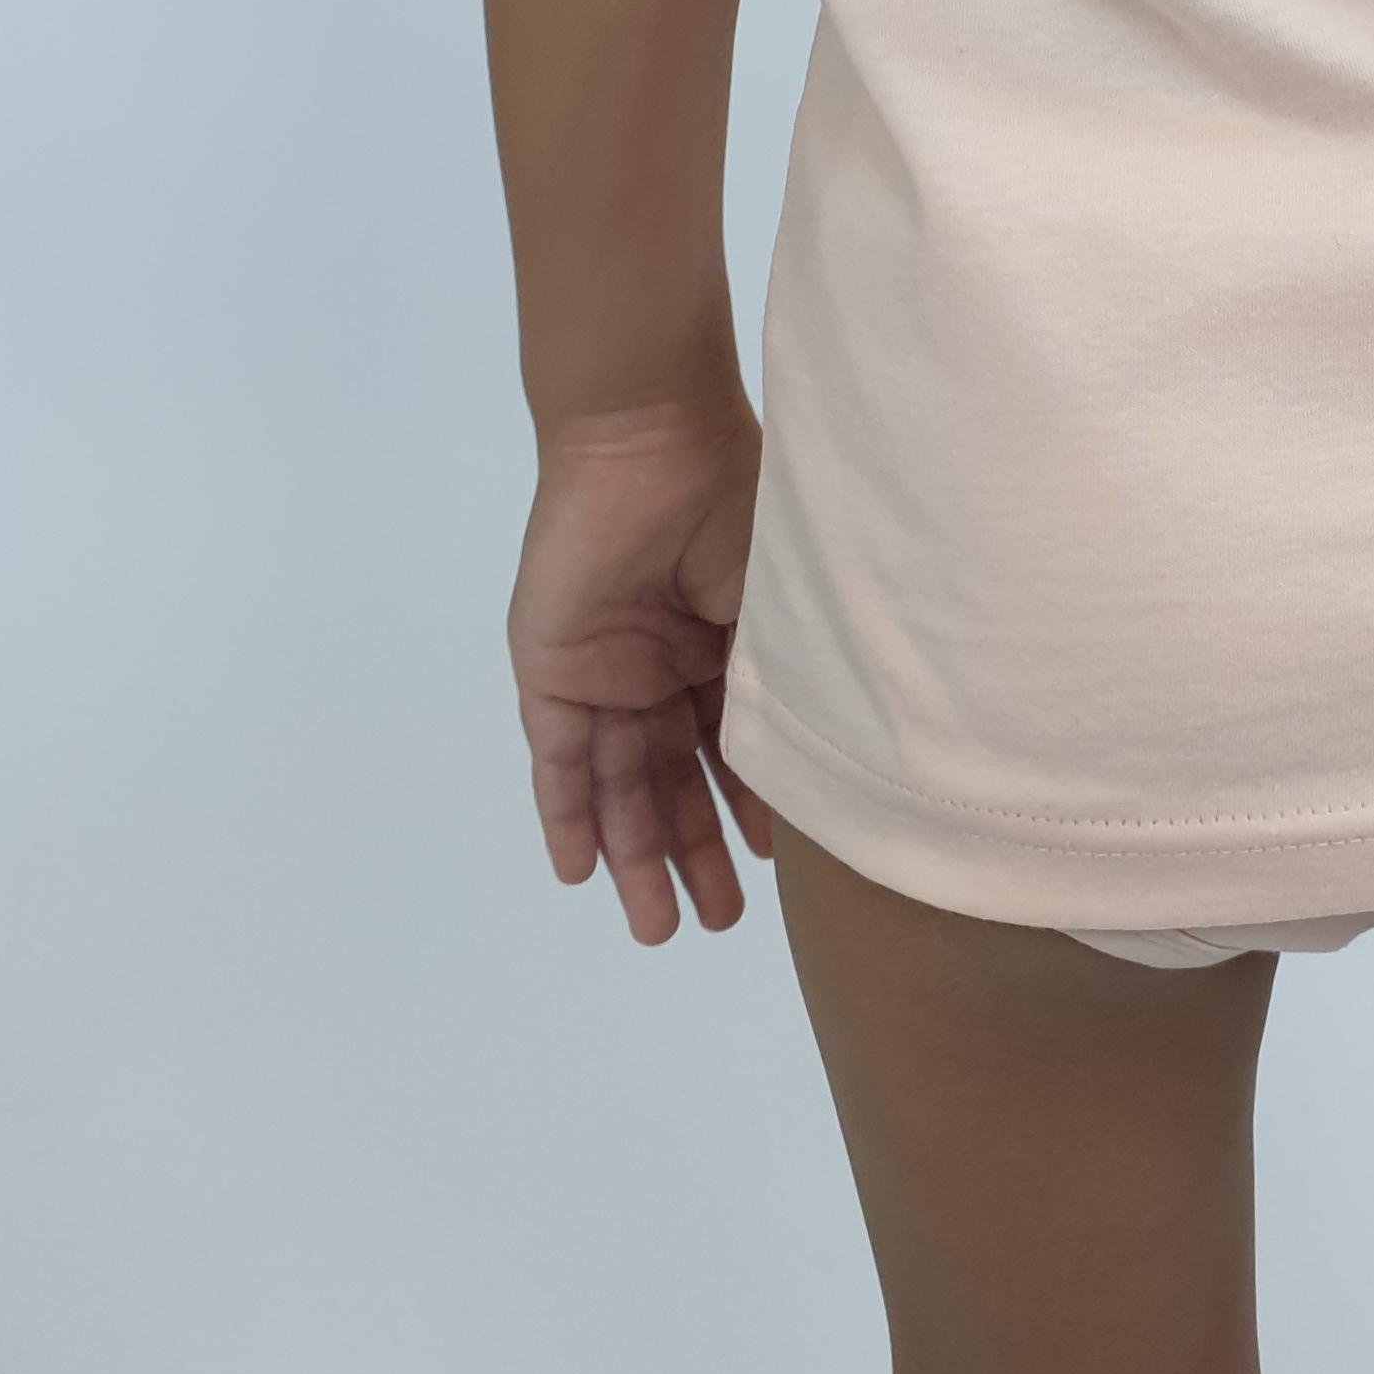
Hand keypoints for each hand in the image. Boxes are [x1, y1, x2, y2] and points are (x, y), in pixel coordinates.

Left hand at [508, 394, 777, 942]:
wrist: (646, 445)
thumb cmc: (729, 510)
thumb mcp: (775, 605)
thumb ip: (779, 681)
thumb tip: (821, 761)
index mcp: (720, 642)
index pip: (731, 745)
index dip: (752, 805)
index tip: (776, 864)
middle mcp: (662, 665)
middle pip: (674, 779)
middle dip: (695, 853)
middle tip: (718, 923)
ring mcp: (605, 671)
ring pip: (620, 784)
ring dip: (636, 855)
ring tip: (660, 928)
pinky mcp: (552, 673)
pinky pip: (558, 760)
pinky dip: (567, 816)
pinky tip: (582, 874)